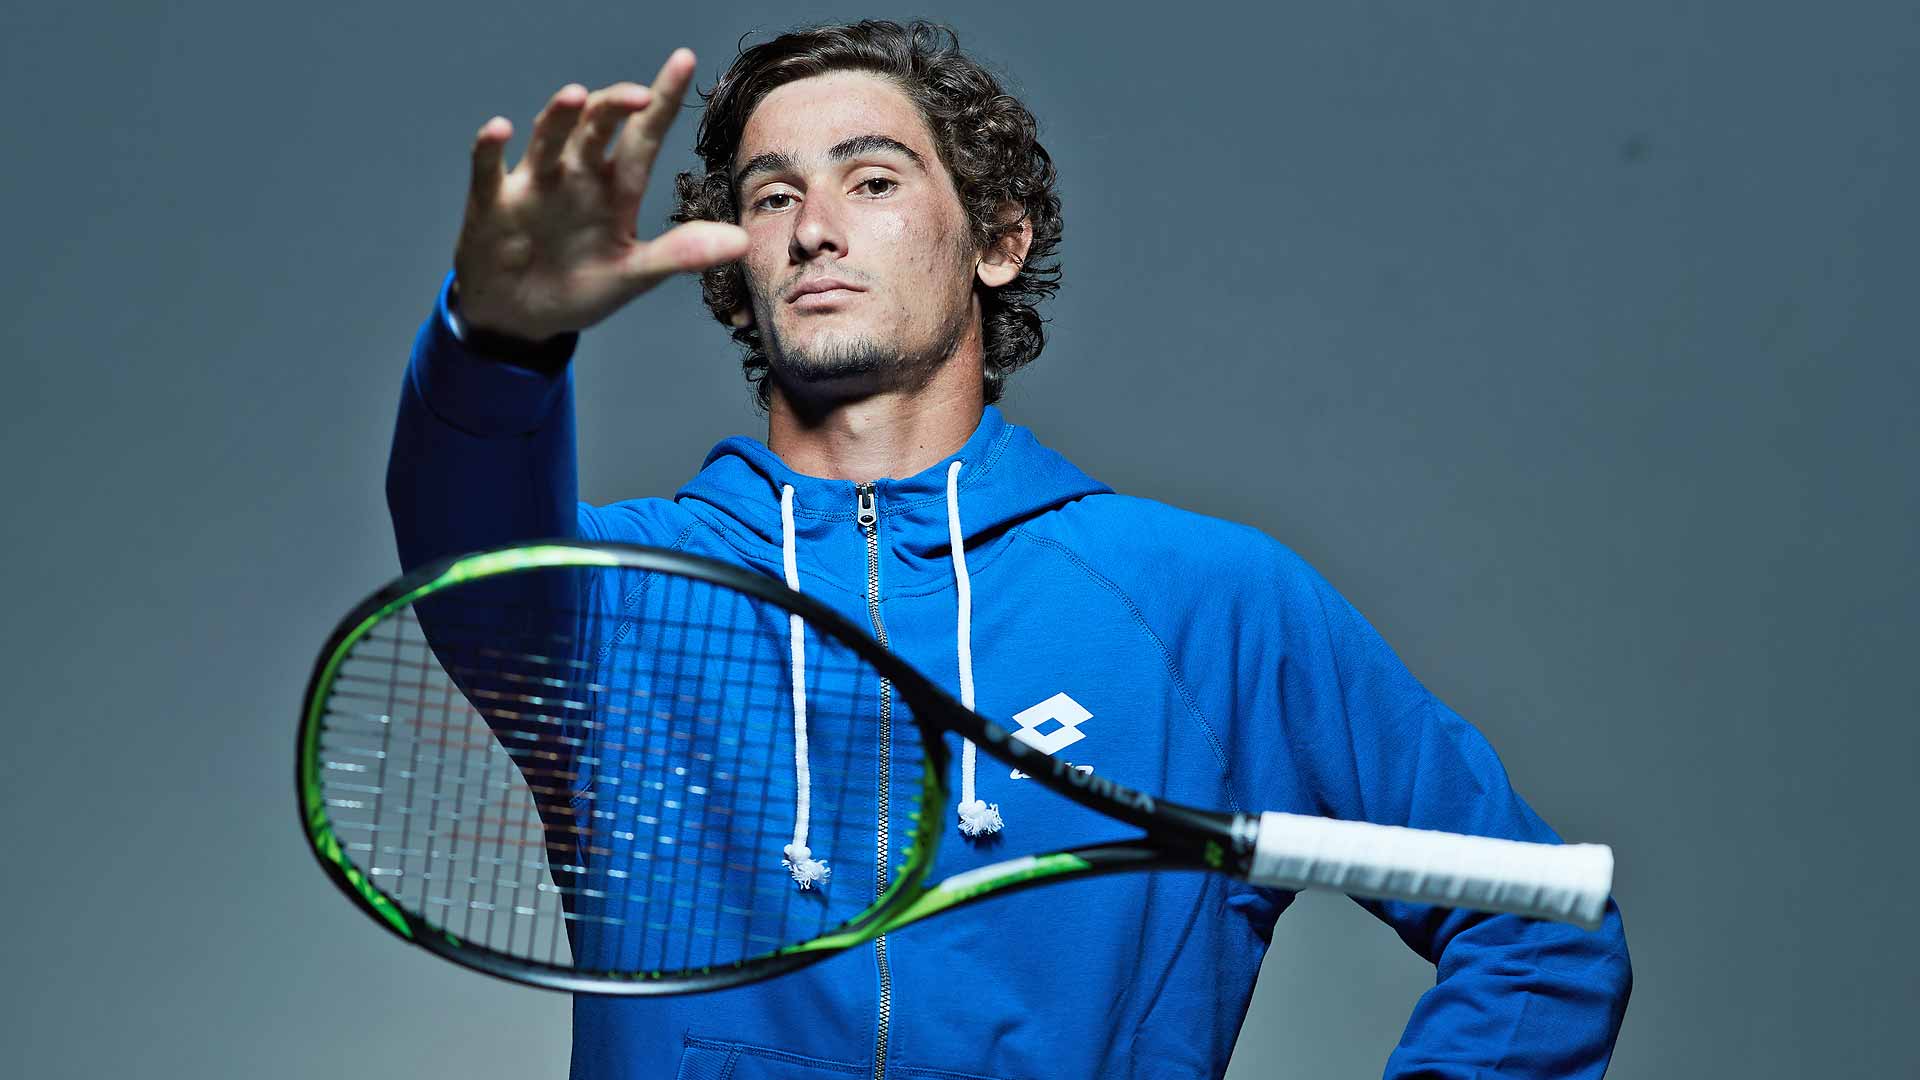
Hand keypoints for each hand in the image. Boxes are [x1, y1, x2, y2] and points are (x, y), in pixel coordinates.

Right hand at [451, 47, 748, 341]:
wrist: (521, 316)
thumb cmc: (579, 287)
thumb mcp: (633, 274)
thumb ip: (681, 254)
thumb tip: (742, 242)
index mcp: (615, 188)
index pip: (643, 136)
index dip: (663, 100)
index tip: (684, 60)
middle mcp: (577, 175)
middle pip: (596, 128)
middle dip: (615, 106)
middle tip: (639, 95)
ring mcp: (535, 185)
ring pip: (548, 138)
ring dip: (560, 117)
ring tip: (577, 96)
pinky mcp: (493, 203)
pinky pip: (488, 169)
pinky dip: (490, 148)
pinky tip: (498, 129)